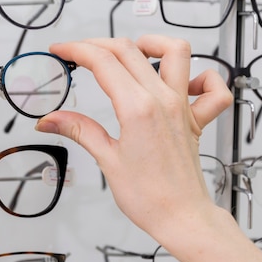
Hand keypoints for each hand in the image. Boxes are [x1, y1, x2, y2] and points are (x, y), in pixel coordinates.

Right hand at [35, 35, 231, 238]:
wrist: (181, 218)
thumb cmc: (148, 197)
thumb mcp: (106, 159)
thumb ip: (78, 130)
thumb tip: (49, 120)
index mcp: (137, 108)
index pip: (102, 62)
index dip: (76, 50)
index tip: (60, 50)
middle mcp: (163, 100)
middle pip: (129, 50)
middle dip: (98, 44)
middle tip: (78, 53)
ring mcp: (183, 106)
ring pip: (177, 52)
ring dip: (153, 43)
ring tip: (133, 51)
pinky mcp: (196, 119)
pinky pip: (212, 88)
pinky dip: (201, 78)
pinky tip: (181, 83)